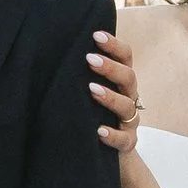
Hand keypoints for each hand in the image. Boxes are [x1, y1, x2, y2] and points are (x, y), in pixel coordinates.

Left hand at [89, 30, 141, 154]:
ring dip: (110, 96)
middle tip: (90, 59)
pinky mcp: (127, 143)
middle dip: (110, 67)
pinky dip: (112, 134)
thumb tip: (58, 47)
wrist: (105, 153)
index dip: (114, 45)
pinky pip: (124, 139)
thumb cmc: (93, 114)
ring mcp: (129, 121)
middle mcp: (129, 97)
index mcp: (122, 81)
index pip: (125, 57)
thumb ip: (83, 73)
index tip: (96, 34)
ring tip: (91, 90)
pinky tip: (98, 131)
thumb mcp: (89, 91)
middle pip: (129, 77)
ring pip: (127, 106)